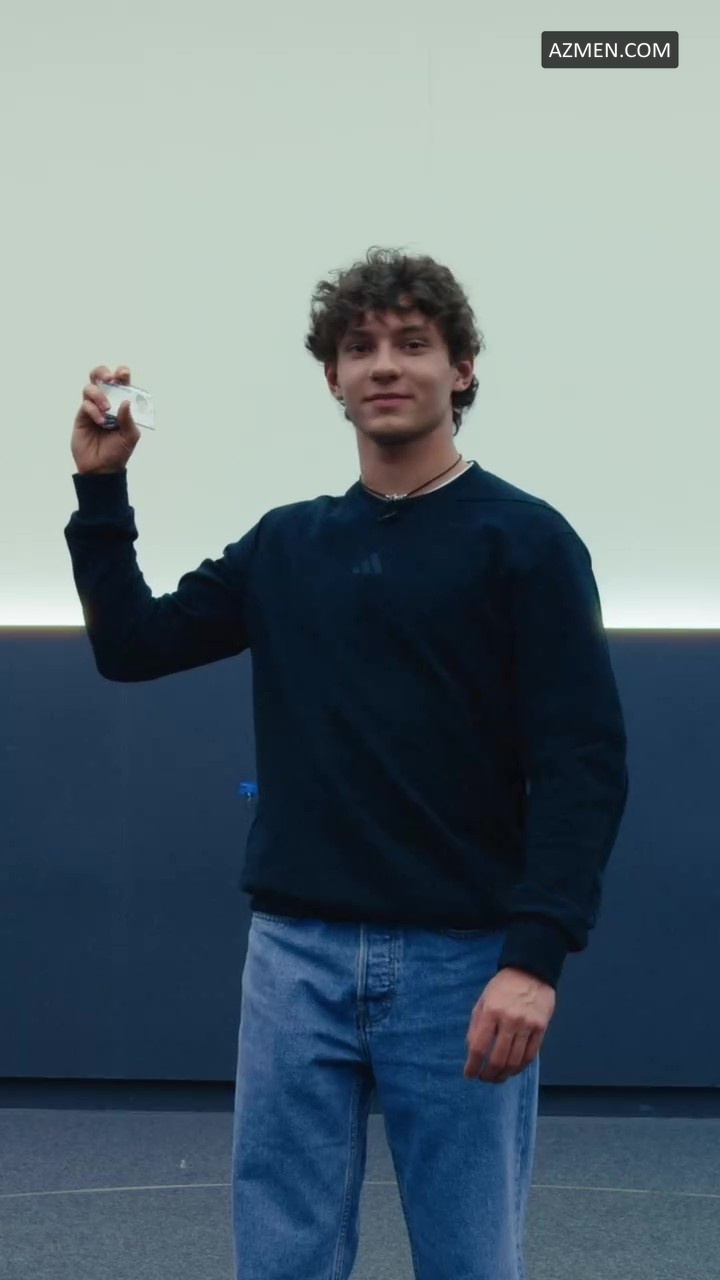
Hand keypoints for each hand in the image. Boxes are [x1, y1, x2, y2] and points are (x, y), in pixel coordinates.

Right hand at [71, 364, 140, 474]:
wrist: (101, 468)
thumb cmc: (118, 452)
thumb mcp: (130, 436)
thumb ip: (129, 419)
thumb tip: (126, 402)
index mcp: (121, 404)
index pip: (122, 383)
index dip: (122, 374)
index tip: (123, 374)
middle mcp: (106, 402)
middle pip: (100, 378)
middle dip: (103, 373)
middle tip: (109, 380)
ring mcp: (93, 408)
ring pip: (90, 388)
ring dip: (99, 394)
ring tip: (106, 408)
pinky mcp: (82, 416)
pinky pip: (85, 405)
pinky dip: (93, 410)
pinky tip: (100, 422)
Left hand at [464, 967, 555, 1083]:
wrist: (530, 972)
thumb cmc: (502, 987)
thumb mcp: (482, 1001)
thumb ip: (476, 1026)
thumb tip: (472, 1052)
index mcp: (490, 1011)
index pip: (479, 1047)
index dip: (473, 1065)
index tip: (469, 1075)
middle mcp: (509, 1020)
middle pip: (498, 1058)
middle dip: (488, 1074)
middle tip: (484, 1078)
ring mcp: (527, 1025)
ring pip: (515, 1061)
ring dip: (504, 1075)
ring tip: (497, 1078)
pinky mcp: (541, 1028)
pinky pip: (531, 1055)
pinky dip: (520, 1068)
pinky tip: (512, 1070)